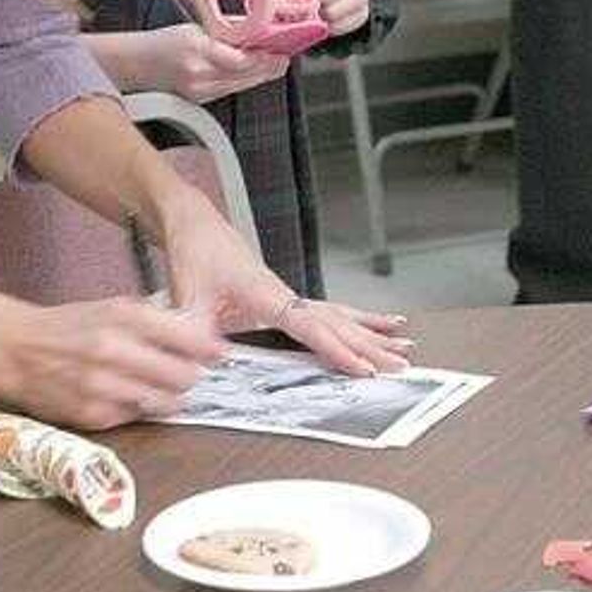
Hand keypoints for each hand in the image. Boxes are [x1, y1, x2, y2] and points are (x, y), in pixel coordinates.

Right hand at [0, 296, 227, 429]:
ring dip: (168, 397)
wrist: (15, 349)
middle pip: (185, 377)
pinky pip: (136, 418)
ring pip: (166, 403)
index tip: (219, 354)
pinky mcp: (92, 415)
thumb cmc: (67, 327)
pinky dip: (137, 409)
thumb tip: (202, 340)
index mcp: (124, 317)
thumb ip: (157, 323)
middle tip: (185, 373)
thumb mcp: (113, 308)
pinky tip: (125, 395)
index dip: (211, 349)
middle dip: (190, 376)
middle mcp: (114, 350)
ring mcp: (103, 386)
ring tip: (156, 386)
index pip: (190, 338)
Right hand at [128, 24, 288, 102]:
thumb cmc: (159, 43)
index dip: (265, 59)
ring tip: (275, 66)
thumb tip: (249, 42)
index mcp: (198, 50)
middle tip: (285, 60)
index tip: (280, 52)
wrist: (132, 64)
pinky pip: (227, 90)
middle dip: (268, 69)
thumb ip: (220, 38)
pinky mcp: (198, 99)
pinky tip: (253, 75)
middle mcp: (199, 74)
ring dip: (259, 76)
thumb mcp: (193, 31)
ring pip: (239, 86)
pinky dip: (242, 82)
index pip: (241, 60)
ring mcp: (198, 91)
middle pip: (245, 76)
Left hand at [157, 189, 414, 376]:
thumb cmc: (195, 251)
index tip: (363, 368)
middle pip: (338, 322)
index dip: (337, 349)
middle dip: (371, 345)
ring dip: (372, 332)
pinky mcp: (285, 296)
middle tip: (402, 365)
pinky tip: (380, 323)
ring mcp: (289, 294)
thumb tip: (209, 358)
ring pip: (340, 315)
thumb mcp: (187, 293)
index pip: (310, 326)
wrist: (195, 223)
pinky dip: (357, 319)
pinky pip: (330, 311)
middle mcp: (285, 293)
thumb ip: (197, 328)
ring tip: (404, 345)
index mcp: (265, 294)